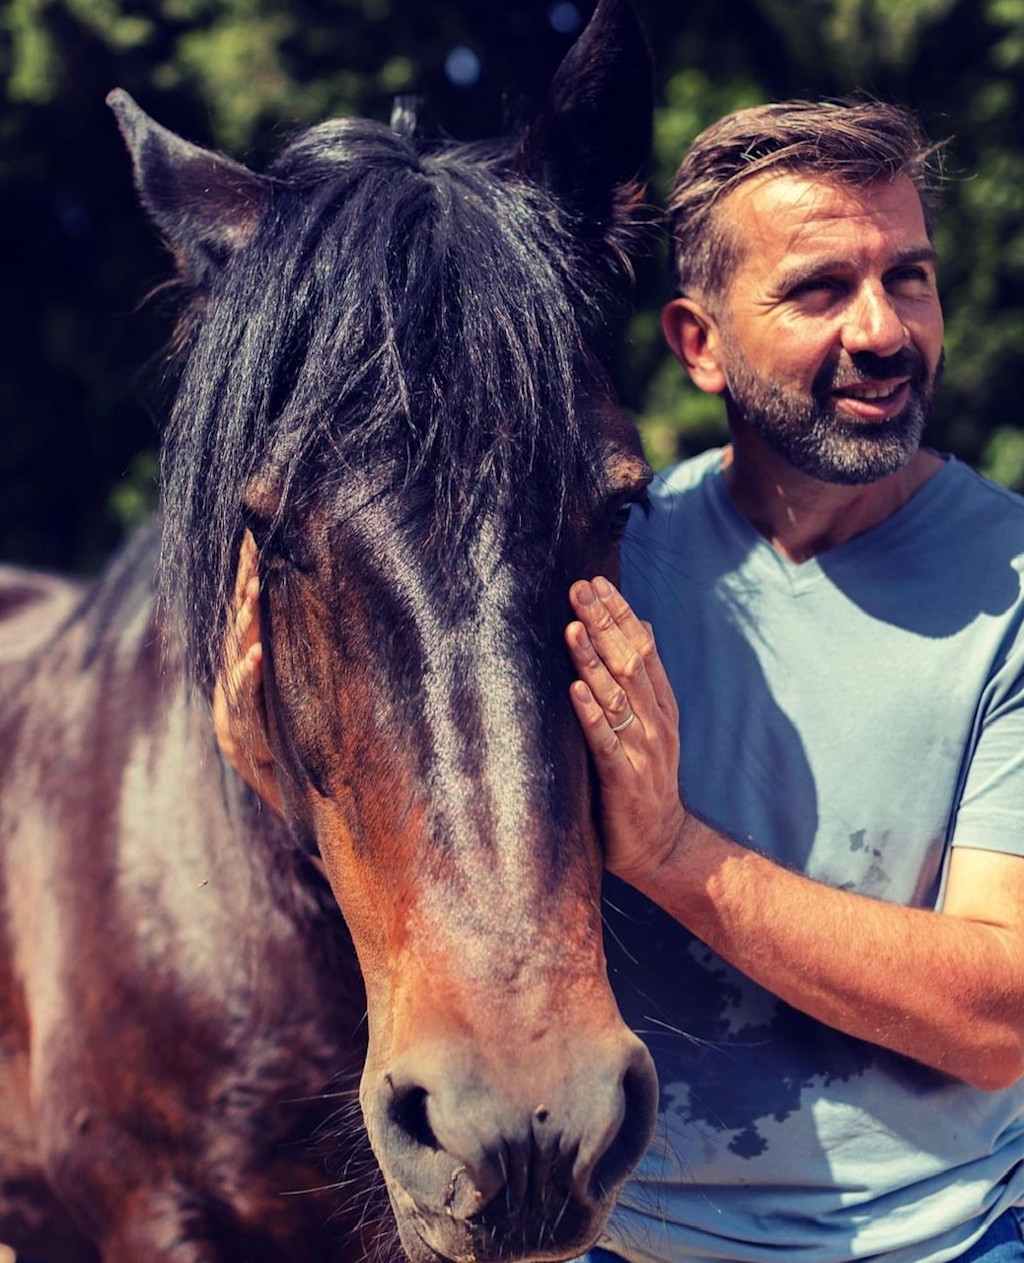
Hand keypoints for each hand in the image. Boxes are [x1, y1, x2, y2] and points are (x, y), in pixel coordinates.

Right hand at [212, 530, 283, 817]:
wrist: (273, 774)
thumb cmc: (288, 720)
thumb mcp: (289, 675)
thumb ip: (291, 643)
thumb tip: (314, 605)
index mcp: (249, 648)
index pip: (246, 601)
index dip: (247, 567)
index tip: (255, 533)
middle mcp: (238, 665)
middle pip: (239, 614)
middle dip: (246, 580)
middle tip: (256, 546)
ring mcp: (236, 691)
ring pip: (238, 646)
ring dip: (248, 618)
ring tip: (256, 589)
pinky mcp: (240, 721)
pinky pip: (245, 692)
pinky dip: (248, 672)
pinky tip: (255, 655)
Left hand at [565, 576, 685, 886]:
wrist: (660, 847)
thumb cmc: (644, 782)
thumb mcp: (651, 725)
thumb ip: (643, 680)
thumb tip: (641, 626)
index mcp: (661, 707)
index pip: (643, 649)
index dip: (621, 614)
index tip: (597, 582)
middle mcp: (654, 723)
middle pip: (631, 663)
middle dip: (605, 624)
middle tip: (580, 589)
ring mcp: (641, 751)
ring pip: (617, 696)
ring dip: (593, 660)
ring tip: (572, 627)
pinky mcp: (623, 781)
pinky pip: (605, 742)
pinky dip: (591, 715)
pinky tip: (574, 690)